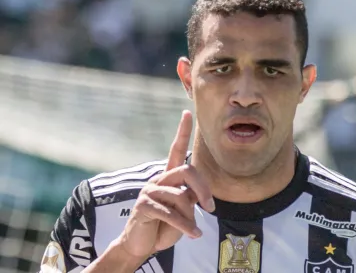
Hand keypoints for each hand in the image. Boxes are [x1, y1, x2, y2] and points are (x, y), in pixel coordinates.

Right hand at [117, 110, 214, 258]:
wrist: (143, 245)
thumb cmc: (166, 226)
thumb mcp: (184, 209)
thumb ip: (190, 196)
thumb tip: (197, 193)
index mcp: (169, 177)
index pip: (177, 149)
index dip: (182, 131)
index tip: (187, 112)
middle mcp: (159, 179)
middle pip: (188, 170)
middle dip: (204, 188)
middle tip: (211, 207)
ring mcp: (149, 191)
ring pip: (180, 195)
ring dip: (191, 215)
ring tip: (195, 230)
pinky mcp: (144, 206)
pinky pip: (170, 213)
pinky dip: (185, 226)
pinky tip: (194, 235)